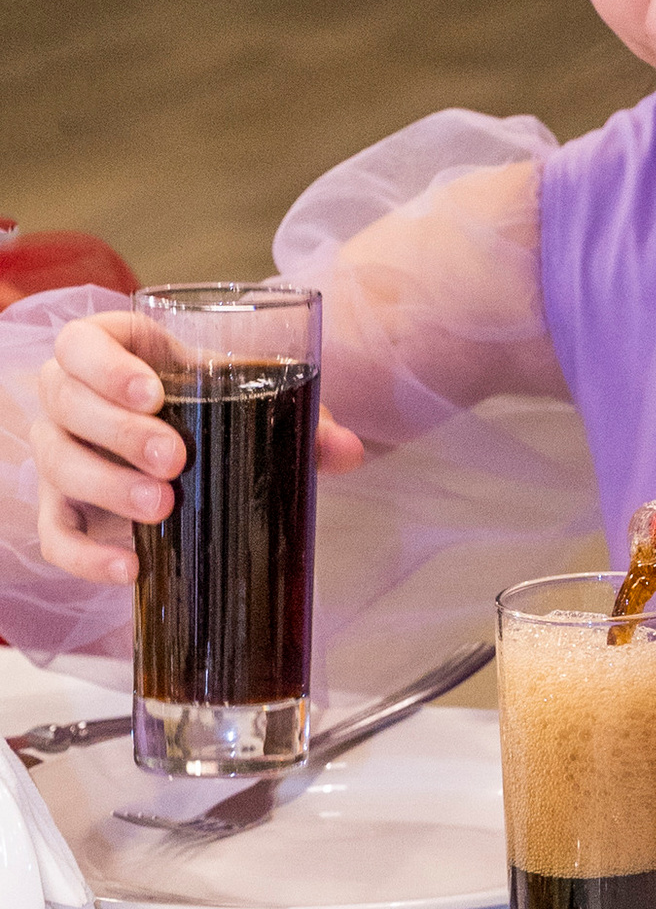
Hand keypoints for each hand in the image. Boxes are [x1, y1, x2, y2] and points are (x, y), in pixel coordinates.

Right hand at [32, 314, 362, 588]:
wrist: (183, 452)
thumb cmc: (208, 406)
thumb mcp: (244, 398)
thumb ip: (298, 416)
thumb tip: (348, 450)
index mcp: (112, 351)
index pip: (81, 343)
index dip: (105, 365)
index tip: (154, 393)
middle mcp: (70, 397)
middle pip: (65, 402)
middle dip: (119, 432)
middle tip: (174, 459)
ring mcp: (60, 452)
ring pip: (57, 463)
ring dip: (107, 486)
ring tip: (160, 506)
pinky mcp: (59, 509)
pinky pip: (54, 534)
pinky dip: (85, 555)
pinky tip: (130, 566)